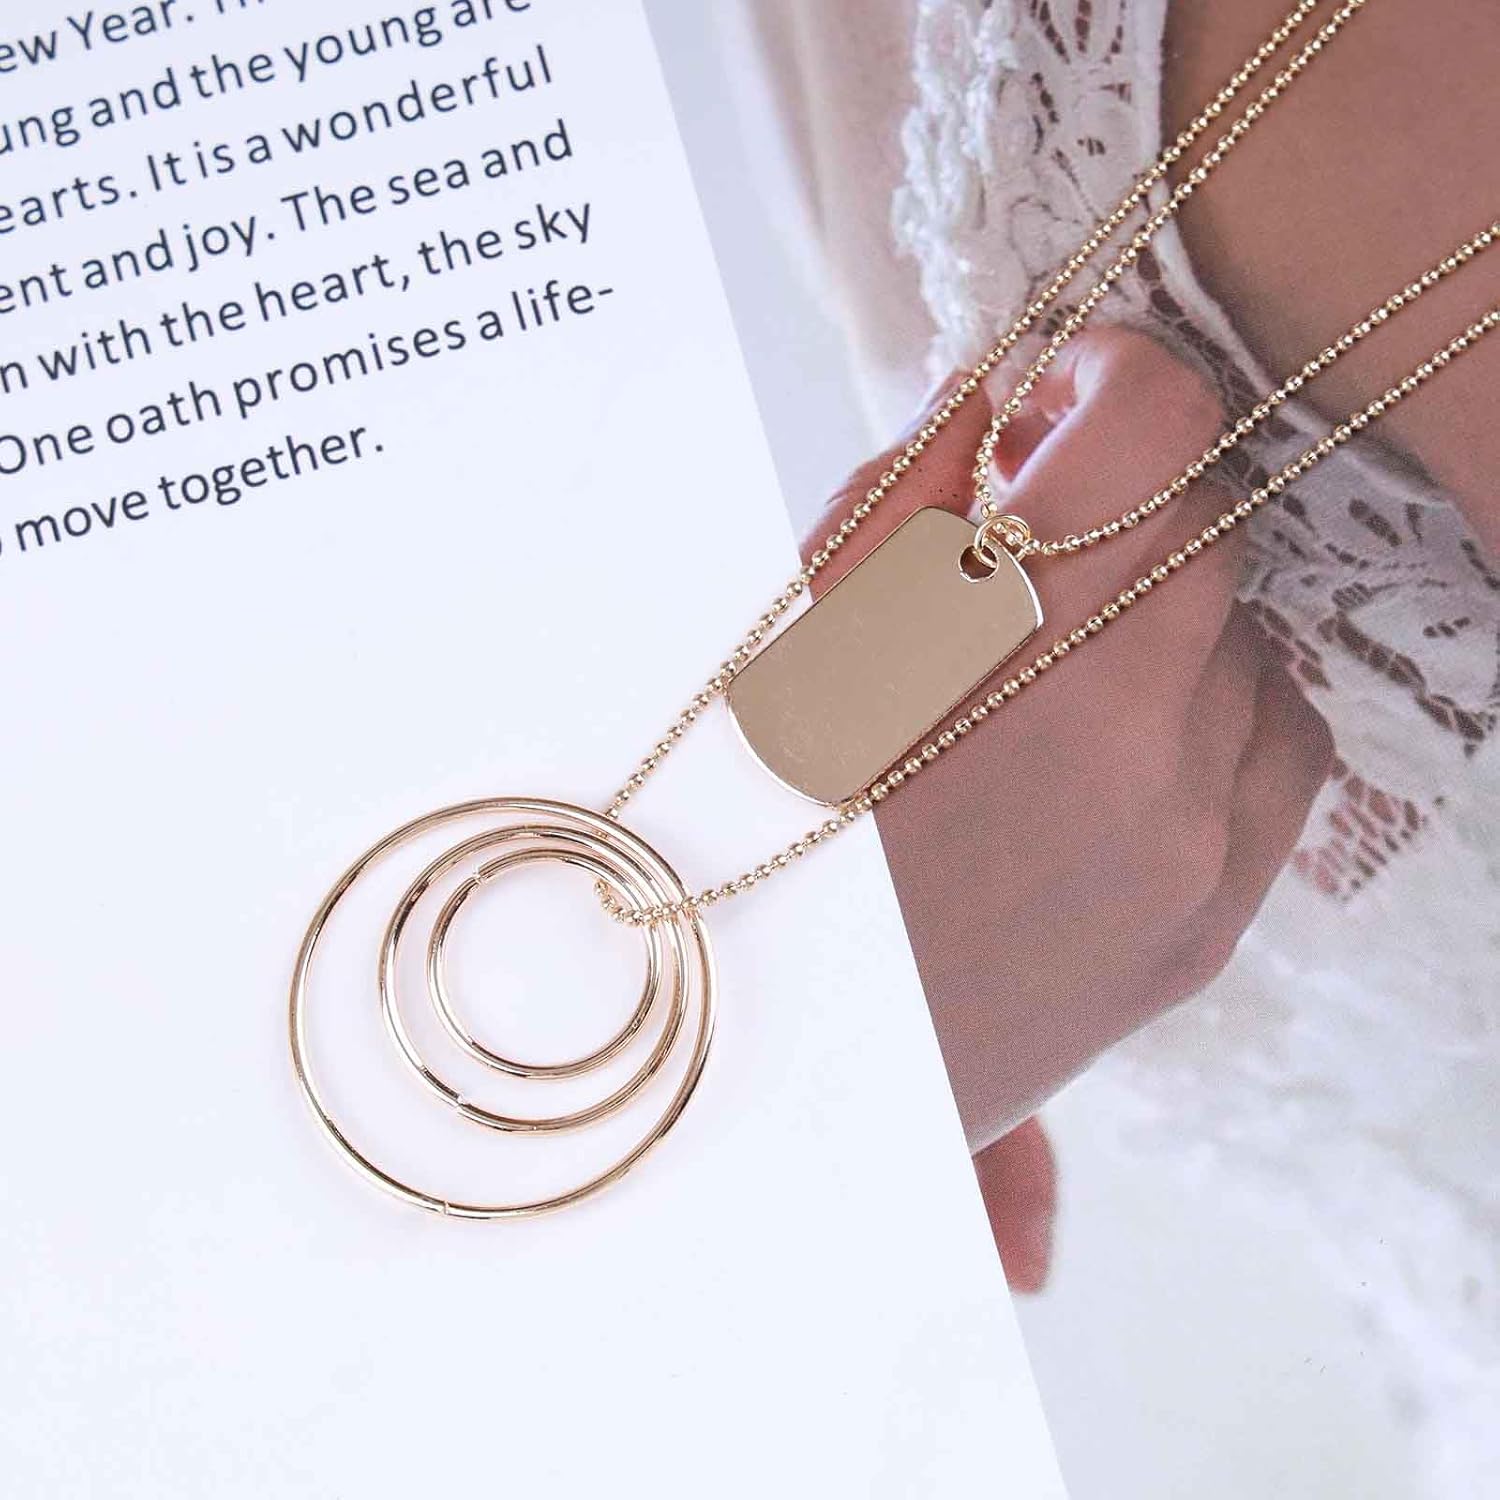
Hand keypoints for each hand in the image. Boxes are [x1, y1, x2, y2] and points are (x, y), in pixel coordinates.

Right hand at [804, 329, 1333, 1151]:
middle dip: (1125, 509)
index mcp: (1003, 634)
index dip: (1115, 376)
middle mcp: (1126, 729)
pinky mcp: (1212, 919)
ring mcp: (1187, 835)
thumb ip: (908, 492)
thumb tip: (1012, 394)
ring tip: (1063, 672)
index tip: (1065, 401)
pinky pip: (1282, 749)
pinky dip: (1220, 715)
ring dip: (1174, 617)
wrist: (776, 1058)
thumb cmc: (757, 839)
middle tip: (1036, 551)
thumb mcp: (792, 640)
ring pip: (1253, 637)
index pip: (1160, 422)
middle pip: (1210, 523)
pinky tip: (1124, 746)